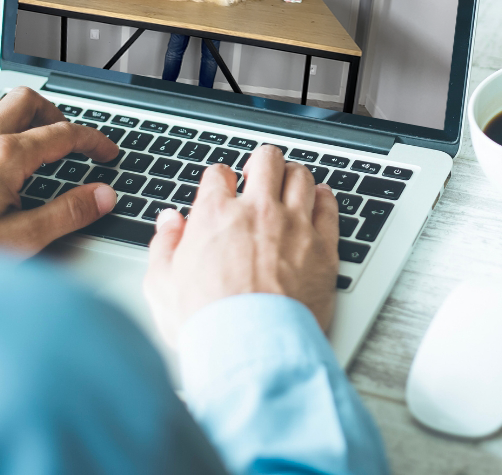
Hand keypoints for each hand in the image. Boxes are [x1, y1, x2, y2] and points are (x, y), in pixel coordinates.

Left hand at [0, 87, 117, 257]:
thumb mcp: (19, 240)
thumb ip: (65, 215)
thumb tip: (104, 196)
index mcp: (6, 155)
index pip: (65, 134)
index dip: (94, 141)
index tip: (107, 153)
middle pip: (27, 102)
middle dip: (54, 115)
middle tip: (70, 140)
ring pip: (1, 109)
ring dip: (23, 120)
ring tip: (37, 146)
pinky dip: (3, 135)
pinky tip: (4, 164)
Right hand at [144, 146, 339, 346]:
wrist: (251, 349)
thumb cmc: (208, 325)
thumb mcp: (162, 286)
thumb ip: (164, 246)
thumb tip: (169, 222)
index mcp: (216, 217)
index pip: (219, 175)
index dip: (220, 177)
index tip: (222, 185)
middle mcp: (258, 213)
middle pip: (267, 161)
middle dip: (262, 161)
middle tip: (261, 171)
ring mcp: (295, 226)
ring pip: (301, 177)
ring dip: (294, 175)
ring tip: (291, 180)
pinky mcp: (323, 247)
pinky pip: (329, 207)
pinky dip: (324, 198)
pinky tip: (320, 198)